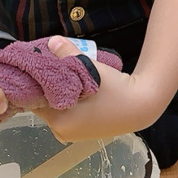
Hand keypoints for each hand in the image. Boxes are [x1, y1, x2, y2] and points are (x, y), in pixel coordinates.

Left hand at [37, 37, 163, 142]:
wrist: (142, 106)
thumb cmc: (116, 90)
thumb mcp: (91, 69)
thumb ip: (69, 55)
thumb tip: (52, 42)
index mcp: (60, 121)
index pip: (35, 100)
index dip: (36, 83)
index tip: (37, 68)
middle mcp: (63, 132)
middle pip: (44, 106)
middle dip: (46, 88)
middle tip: (50, 67)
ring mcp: (73, 135)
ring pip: (55, 110)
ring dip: (56, 96)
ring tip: (62, 76)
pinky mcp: (83, 133)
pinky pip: (66, 116)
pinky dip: (67, 104)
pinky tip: (73, 90)